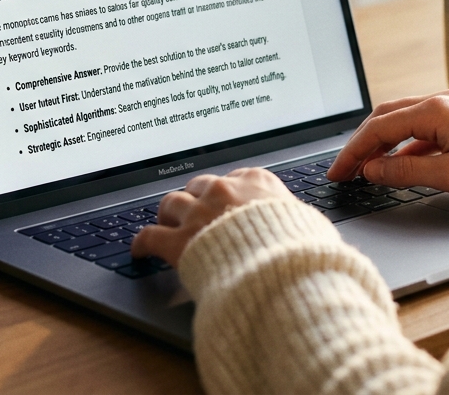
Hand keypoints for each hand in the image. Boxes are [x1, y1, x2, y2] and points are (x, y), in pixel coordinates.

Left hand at [130, 168, 291, 265]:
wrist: (281, 270)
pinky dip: (142, 242)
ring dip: (169, 214)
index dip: (227, 193)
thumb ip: (295, 218)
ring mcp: (198, 213)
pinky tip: (140, 249)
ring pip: (172, 203)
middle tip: (194, 213)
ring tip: (167, 224)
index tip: (225, 201)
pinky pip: (149, 235)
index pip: (235, 177)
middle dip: (196, 198)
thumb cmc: (300, 250)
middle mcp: (224, 190)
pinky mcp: (178, 241)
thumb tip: (306, 226)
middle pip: (199, 186)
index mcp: (256, 181)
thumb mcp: (308, 223)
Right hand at [326, 91, 448, 201]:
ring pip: (402, 121)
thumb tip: (372, 170)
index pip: (379, 128)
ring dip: (381, 143)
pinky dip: (403, 144)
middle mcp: (440, 101)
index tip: (338, 172)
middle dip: (361, 143)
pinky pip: (421, 127)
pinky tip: (397, 163)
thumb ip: (405, 171)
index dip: (354, 151)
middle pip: (386, 117)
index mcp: (435, 110)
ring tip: (365, 167)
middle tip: (344, 169)